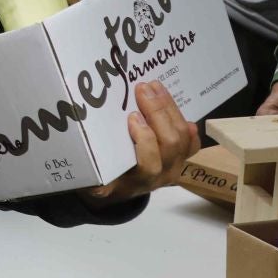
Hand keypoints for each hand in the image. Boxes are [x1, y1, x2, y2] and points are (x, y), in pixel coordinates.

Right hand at [81, 81, 200, 204]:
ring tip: (155, 87)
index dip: (145, 140)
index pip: (150, 163)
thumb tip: (85, 165)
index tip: (132, 116)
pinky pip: (191, 142)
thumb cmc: (105, 181)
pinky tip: (174, 107)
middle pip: (170, 143)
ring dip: (170, 108)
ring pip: (182, 137)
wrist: (121, 190)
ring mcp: (175, 166)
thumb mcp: (94, 182)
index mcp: (138, 180)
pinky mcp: (182, 158)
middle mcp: (162, 175)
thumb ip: (92, 176)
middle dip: (158, 112)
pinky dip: (187, 125)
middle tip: (143, 89)